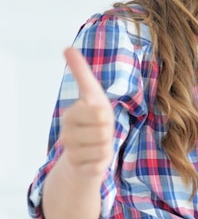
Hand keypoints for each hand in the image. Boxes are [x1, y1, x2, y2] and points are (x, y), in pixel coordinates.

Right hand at [60, 47, 114, 177]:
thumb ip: (80, 72)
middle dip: (108, 131)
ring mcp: (72, 154)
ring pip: (105, 149)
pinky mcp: (80, 171)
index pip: (100, 112)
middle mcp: (67, 135)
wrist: (82, 153)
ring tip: (98, 144)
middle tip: (100, 132)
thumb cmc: (91, 119)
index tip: (99, 115)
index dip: (105, 115)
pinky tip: (95, 159)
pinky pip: (101, 166)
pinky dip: (103, 163)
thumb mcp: (90, 94)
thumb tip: (67, 47)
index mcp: (70, 115)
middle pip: (105, 131)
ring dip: (107, 147)